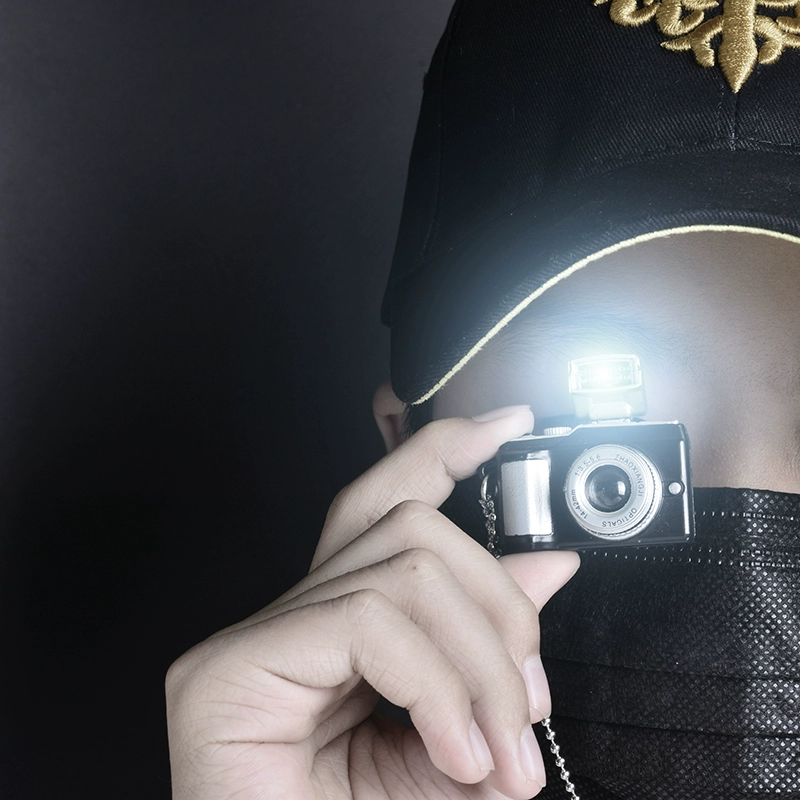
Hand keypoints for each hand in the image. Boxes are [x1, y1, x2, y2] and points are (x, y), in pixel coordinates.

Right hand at [166, 406, 578, 798]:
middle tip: (528, 707)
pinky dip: (436, 687)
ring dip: (480, 663)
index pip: (387, 504)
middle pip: (410, 525)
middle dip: (499, 603)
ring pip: (404, 566)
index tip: (508, 424)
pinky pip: (368, 621)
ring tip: (498, 756)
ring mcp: (253, 635)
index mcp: (337, 624)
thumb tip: (549, 567)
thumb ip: (491, 655)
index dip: (443, 450)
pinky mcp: (230, 668)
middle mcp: (290, 615)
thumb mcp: (455, 737)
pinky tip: (454, 754)